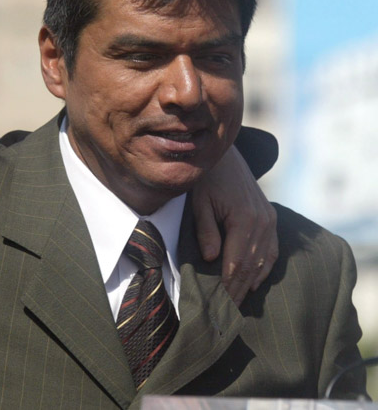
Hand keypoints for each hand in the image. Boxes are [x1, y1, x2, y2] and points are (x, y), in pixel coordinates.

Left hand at [192, 145, 277, 305]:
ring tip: (236, 304)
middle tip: (225, 314)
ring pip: (263, 261)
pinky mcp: (270, 218)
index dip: (227, 287)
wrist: (224, 156)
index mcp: (245, 219)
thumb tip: (212, 259)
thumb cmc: (206, 179)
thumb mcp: (199, 202)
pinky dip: (263, 269)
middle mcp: (263, 223)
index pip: (236, 263)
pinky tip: (253, 283)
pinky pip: (271, 250)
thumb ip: (206, 230)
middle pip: (251, 266)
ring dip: (250, 283)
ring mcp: (270, 220)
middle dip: (238, 291)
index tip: (218, 306)